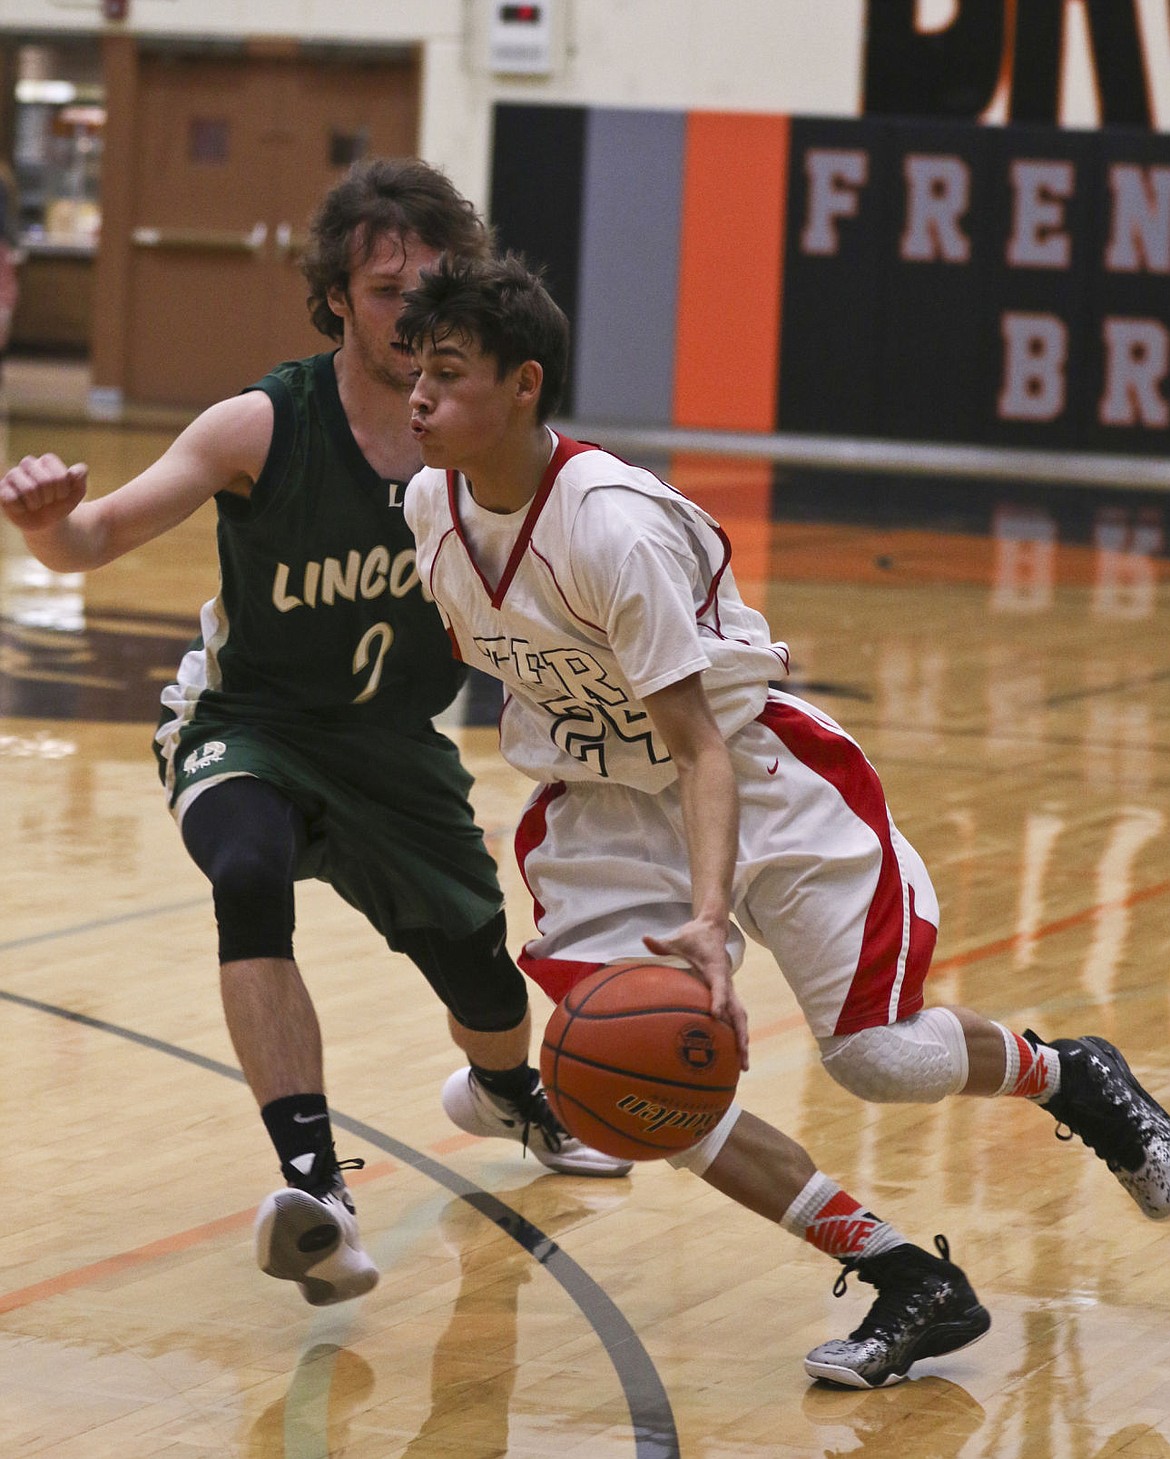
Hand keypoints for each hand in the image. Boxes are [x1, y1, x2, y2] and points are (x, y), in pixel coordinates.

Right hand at [0, 454, 87, 531]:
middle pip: (45, 481)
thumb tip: (73, 471)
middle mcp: (28, 464)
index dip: (63, 490)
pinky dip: (23, 508)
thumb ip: (80, 478)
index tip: (62, 495)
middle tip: (48, 501)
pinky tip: (23, 507)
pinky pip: (13, 499)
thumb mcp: (76, 493)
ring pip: (29, 489)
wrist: (47, 522)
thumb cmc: (61, 503)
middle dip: (51, 497)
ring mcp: (13, 475)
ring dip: (37, 503)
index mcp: (47, 461)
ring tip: (37, 504)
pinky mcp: (2, 489)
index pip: (59, 474)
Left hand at [643, 923, 749, 1071]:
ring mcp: (729, 990)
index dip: (718, 1000)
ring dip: (742, 1041)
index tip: (715, 1016)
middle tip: (741, 1058)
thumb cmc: (693, 936)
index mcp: (716, 969)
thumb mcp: (677, 938)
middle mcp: (726, 982)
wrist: (712, 929)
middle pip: (738, 1012)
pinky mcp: (727, 995)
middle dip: (741, 1035)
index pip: (719, 986)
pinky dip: (735, 1035)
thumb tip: (645, 939)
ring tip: (742, 1067)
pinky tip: (730, 1057)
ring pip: (739, 1018)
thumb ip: (662, 943)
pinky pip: (733, 1018)